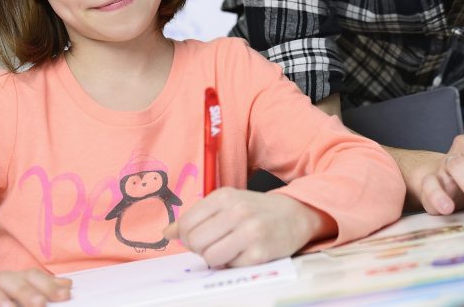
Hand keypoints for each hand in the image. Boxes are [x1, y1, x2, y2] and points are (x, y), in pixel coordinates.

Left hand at [163, 187, 334, 266]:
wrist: (296, 214)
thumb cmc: (257, 210)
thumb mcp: (227, 204)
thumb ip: (197, 216)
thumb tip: (167, 232)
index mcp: (225, 196)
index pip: (187, 223)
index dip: (187, 236)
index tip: (199, 237)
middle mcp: (237, 211)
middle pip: (196, 241)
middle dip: (200, 249)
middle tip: (215, 245)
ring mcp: (250, 232)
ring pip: (210, 257)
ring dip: (216, 258)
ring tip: (230, 249)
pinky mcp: (260, 253)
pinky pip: (230, 267)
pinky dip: (234, 264)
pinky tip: (245, 253)